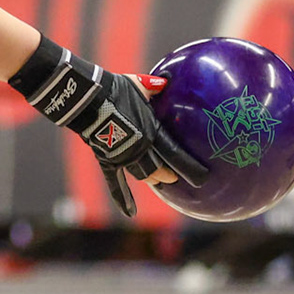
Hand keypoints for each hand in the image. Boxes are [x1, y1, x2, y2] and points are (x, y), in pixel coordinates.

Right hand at [9, 35, 208, 218]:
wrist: (90, 99)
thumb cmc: (116, 89)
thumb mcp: (139, 84)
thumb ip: (154, 86)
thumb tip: (167, 81)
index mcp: (152, 133)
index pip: (176, 155)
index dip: (190, 167)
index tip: (203, 176)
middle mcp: (140, 149)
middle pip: (160, 169)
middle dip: (171, 175)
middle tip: (178, 177)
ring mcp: (123, 157)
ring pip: (142, 175)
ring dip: (153, 179)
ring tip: (161, 182)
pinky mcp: (107, 160)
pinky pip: (116, 182)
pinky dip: (123, 197)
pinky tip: (130, 212)